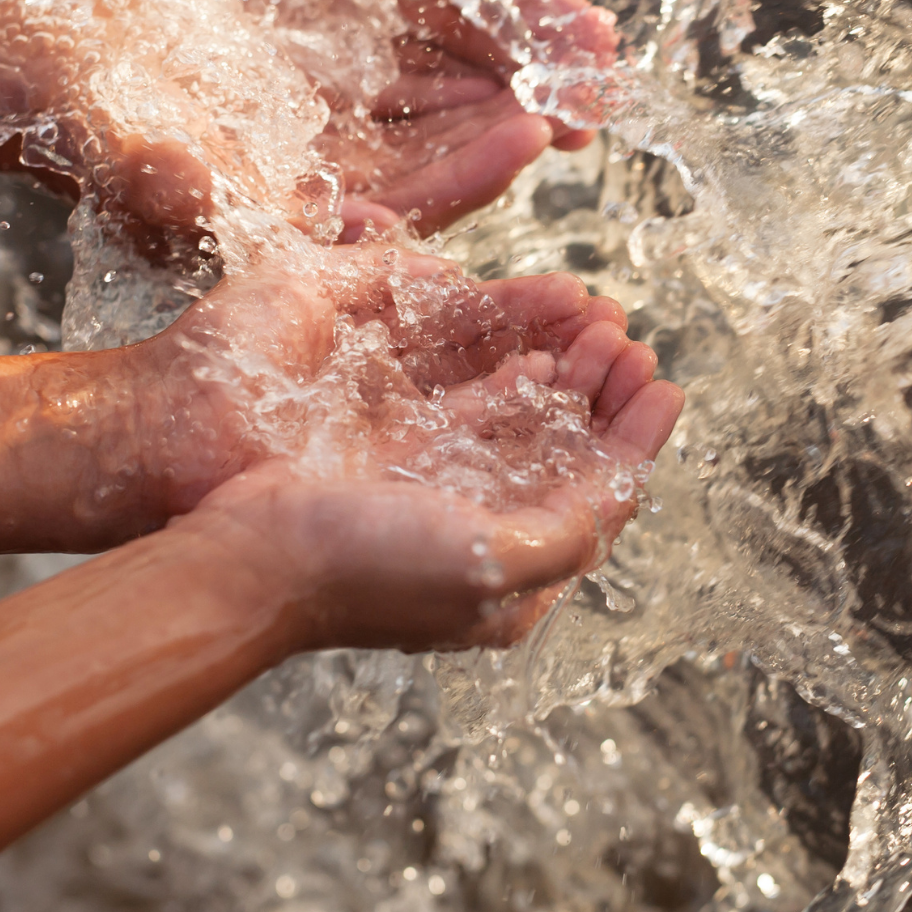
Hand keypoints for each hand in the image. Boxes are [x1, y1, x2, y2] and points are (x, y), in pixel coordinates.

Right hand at [158, 279, 682, 653]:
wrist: (246, 559)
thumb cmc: (362, 569)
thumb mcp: (491, 560)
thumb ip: (569, 528)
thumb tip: (625, 490)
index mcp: (517, 581)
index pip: (603, 502)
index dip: (638, 440)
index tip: (665, 382)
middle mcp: (486, 543)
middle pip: (570, 460)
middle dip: (606, 398)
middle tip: (629, 339)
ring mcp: (442, 503)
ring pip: (528, 432)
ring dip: (568, 381)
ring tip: (594, 330)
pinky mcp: (398, 467)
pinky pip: (472, 419)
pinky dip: (510, 385)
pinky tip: (533, 357)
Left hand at [217, 0, 619, 236]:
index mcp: (381, 6)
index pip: (478, 28)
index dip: (542, 36)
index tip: (598, 45)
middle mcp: (353, 79)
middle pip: (463, 105)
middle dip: (532, 102)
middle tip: (593, 105)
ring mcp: (305, 135)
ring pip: (419, 163)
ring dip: (484, 156)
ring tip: (536, 131)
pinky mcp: (250, 182)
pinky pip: (336, 211)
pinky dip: (399, 203)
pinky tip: (432, 189)